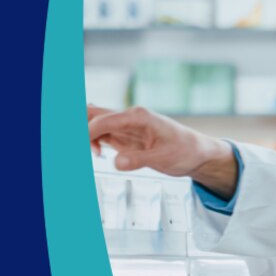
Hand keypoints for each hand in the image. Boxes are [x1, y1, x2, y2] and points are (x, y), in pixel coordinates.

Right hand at [87, 103, 237, 197]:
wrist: (197, 153)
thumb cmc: (186, 150)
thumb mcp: (164, 158)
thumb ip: (139, 160)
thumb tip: (116, 162)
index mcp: (138, 116)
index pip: (104, 120)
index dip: (88, 133)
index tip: (84, 150)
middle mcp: (129, 117)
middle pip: (93, 113)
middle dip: (80, 127)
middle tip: (78, 149)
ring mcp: (125, 126)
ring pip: (94, 122)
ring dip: (85, 135)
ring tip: (87, 153)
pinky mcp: (125, 136)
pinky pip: (101, 133)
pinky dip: (92, 141)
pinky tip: (97, 154)